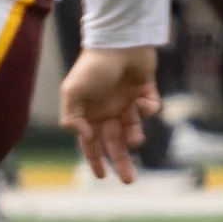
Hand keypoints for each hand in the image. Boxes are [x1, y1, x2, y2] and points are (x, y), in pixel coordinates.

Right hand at [60, 45, 161, 183]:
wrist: (119, 41)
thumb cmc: (92, 66)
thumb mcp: (72, 91)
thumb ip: (71, 116)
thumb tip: (84, 136)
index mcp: (89, 112)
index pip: (91, 142)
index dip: (95, 160)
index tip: (102, 177)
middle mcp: (107, 110)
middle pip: (115, 142)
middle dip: (121, 161)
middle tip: (129, 180)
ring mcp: (126, 101)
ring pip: (134, 129)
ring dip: (135, 138)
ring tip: (136, 139)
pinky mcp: (145, 91)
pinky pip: (150, 107)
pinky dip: (149, 108)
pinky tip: (142, 101)